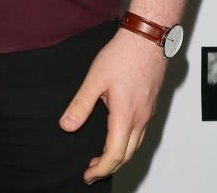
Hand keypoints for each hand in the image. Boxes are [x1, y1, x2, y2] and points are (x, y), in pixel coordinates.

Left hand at [59, 28, 166, 183]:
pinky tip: (116, 135)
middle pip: (127, 155)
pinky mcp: (150, 106)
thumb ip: (80, 104)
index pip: (114, 155)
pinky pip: (140, 133)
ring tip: (100, 157)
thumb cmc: (122, 56)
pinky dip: (127, 143)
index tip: (87, 175)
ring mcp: (148, 113)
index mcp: (125, 117)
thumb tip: (66, 126)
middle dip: (109, 167)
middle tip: (91, 170)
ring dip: (119, 156)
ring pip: (136, 145)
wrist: (147, 40)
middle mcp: (141, 120)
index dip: (100, 169)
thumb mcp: (94, 79)